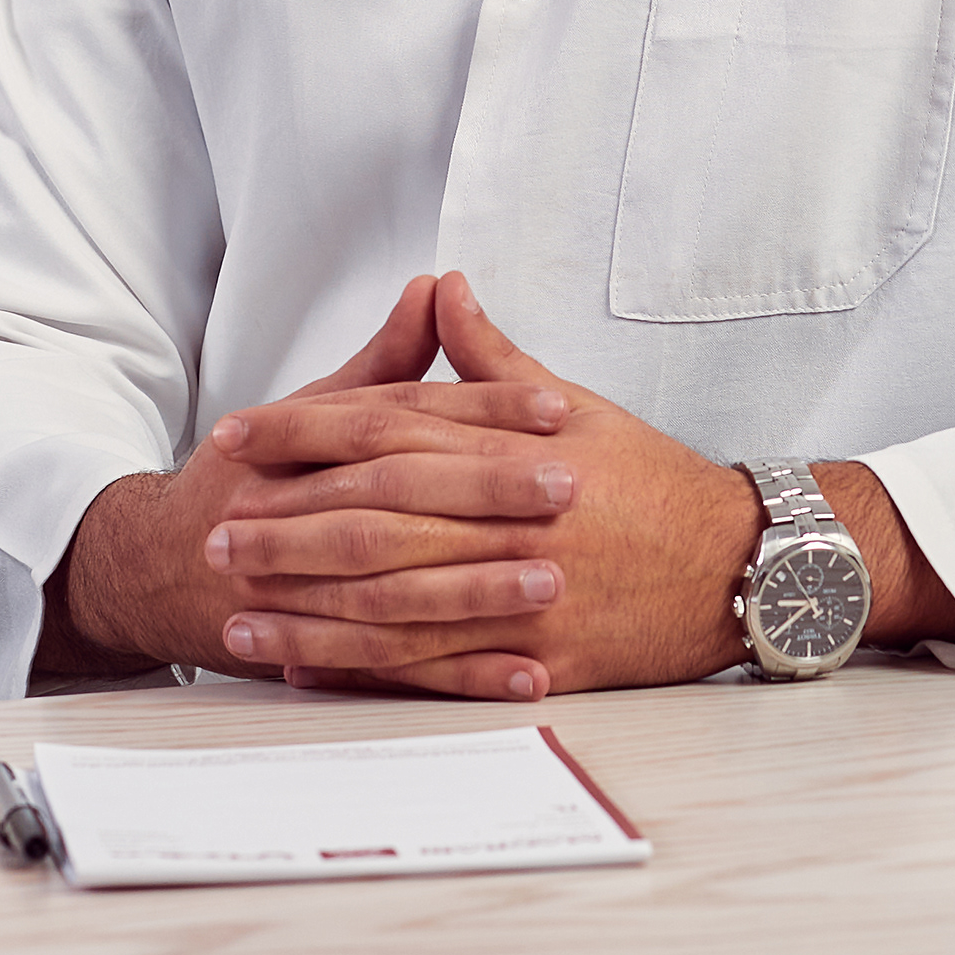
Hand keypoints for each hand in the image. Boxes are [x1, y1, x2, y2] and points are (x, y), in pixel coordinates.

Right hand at [34, 274, 575, 684]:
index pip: (404, 420)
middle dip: (489, 495)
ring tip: (556, 584)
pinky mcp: (322, 652)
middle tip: (571, 485)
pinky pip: (400, 673)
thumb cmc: (246, 481)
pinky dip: (465, 678)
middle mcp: (303, 518)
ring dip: (482, 594)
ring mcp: (307, 593)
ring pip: (400, 593)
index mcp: (308, 451)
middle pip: (403, 501)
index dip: (481, 410)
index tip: (557, 407)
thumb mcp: (308, 411)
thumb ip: (382, 361)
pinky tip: (526, 674)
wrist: (159, 570)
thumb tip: (437, 288)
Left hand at [208, 273, 763, 698]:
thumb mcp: (579, 406)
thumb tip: (441, 285)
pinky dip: (366, 668)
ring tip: (235, 602)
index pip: (395, 427)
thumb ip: (495, 355)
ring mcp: (528, 588)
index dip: (308, 430)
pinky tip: (306, 665)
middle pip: (382, 513)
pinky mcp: (538, 655)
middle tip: (215, 527)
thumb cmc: (652, 483)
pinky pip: (437, 665)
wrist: (739, 564)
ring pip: (397, 596)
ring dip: (307, 602)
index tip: (240, 434)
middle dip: (289, 521)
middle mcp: (519, 513)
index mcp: (521, 444)